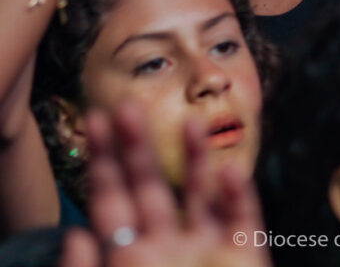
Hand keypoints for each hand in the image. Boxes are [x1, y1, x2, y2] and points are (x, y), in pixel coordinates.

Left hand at [59, 103, 271, 266]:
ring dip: (196, 160)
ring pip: (202, 194)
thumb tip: (74, 235)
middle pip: (152, 188)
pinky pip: (243, 220)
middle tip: (123, 107)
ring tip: (188, 124)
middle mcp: (171, 247)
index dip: (102, 162)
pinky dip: (237, 196)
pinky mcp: (246, 256)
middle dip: (136, 149)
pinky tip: (228, 171)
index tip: (91, 121)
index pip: (113, 202)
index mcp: (135, 258)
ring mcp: (210, 250)